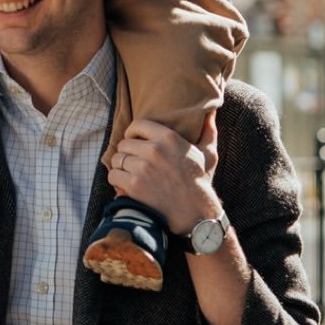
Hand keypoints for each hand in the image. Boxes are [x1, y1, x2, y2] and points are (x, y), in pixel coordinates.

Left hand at [107, 111, 220, 235]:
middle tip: (133, 162)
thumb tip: (211, 111)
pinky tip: (125, 184)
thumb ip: (208, 130)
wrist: (195, 212)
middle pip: (124, 143)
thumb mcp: (208, 153)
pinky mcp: (134, 184)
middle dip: (127, 153)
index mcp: (168, 137)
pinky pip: (113, 175)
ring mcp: (142, 167)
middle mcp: (154, 149)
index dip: (132, 133)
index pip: (137, 124)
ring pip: (117, 159)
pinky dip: (116, 180)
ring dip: (121, 167)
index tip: (134, 141)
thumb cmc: (200, 182)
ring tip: (130, 173)